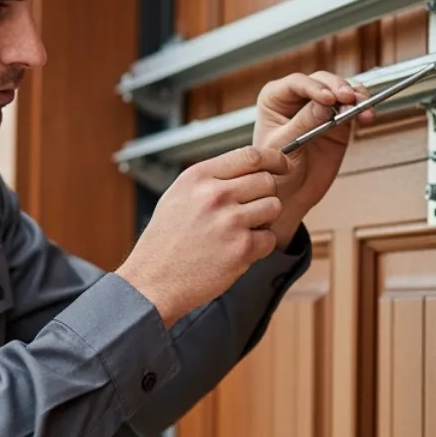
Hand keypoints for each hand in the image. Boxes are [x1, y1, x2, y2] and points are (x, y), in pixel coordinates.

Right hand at [115, 145, 288, 326]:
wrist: (152, 281)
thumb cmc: (165, 240)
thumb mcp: (179, 195)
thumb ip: (212, 179)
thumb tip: (249, 168)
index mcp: (199, 177)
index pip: (250, 155)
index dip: (274, 159)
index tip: (283, 164)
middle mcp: (215, 194)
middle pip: (267, 181)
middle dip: (265, 195)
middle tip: (249, 211)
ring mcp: (230, 221)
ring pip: (274, 207)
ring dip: (264, 220)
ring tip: (239, 232)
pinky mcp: (242, 248)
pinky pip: (270, 238)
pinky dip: (259, 247)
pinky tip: (236, 251)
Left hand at [253, 71, 373, 246]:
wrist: (290, 192)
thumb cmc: (275, 168)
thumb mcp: (284, 145)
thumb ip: (303, 124)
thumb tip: (325, 105)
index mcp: (275, 98)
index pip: (297, 84)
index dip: (315, 88)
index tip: (328, 99)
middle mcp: (298, 98)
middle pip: (322, 81)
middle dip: (338, 88)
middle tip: (348, 99)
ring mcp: (320, 107)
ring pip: (341, 90)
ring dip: (355, 95)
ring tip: (362, 107)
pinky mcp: (338, 120)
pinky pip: (353, 108)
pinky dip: (362, 109)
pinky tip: (366, 114)